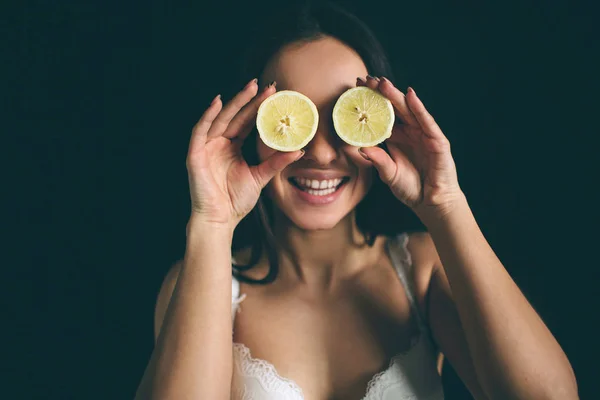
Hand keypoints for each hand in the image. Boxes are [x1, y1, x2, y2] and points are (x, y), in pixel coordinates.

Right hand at [186, 79, 303, 227]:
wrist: (220, 219)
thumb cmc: (236, 201)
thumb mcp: (261, 177)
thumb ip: (276, 162)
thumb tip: (300, 150)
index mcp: (232, 147)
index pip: (246, 122)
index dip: (258, 108)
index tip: (274, 95)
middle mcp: (218, 143)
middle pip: (235, 115)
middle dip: (249, 99)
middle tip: (266, 84)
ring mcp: (206, 147)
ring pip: (220, 118)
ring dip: (234, 101)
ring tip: (250, 87)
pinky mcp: (195, 154)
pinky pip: (200, 130)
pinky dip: (207, 115)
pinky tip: (218, 102)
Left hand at [357, 76, 463, 219]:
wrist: (431, 204)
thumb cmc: (411, 188)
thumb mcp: (388, 173)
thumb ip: (377, 160)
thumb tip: (360, 148)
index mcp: (398, 138)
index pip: (383, 115)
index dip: (371, 103)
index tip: (355, 89)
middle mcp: (411, 132)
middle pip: (395, 108)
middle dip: (381, 93)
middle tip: (365, 79)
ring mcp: (425, 135)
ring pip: (410, 110)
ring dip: (397, 95)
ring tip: (382, 82)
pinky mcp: (437, 141)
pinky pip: (427, 122)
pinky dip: (419, 108)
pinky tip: (410, 96)